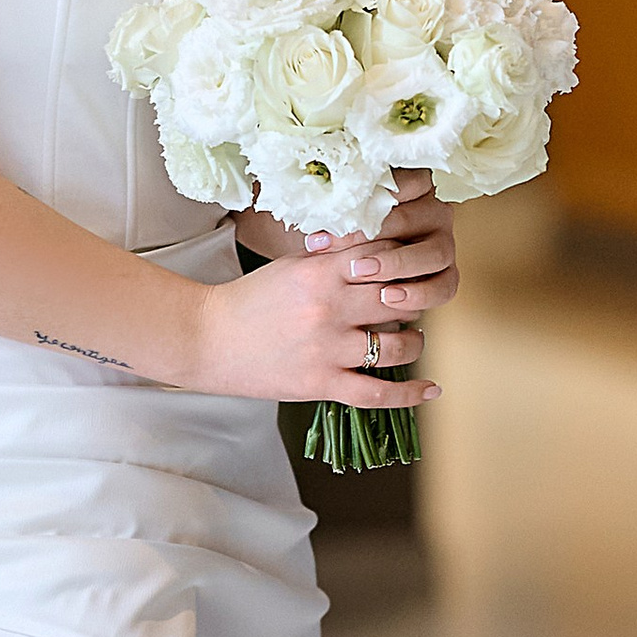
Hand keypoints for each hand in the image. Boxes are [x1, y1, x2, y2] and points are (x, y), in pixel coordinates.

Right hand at [189, 175, 451, 406]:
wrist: (206, 339)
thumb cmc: (249, 300)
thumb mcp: (291, 267)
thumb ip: (333, 257)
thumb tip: (373, 242)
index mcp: (321, 273)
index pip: (385, 259)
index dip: (405, 262)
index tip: (414, 266)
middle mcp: (330, 309)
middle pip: (400, 300)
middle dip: (414, 301)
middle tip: (416, 303)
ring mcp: (327, 349)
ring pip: (396, 346)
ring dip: (415, 342)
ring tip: (413, 339)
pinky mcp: (321, 384)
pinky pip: (377, 393)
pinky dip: (409, 394)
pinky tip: (430, 390)